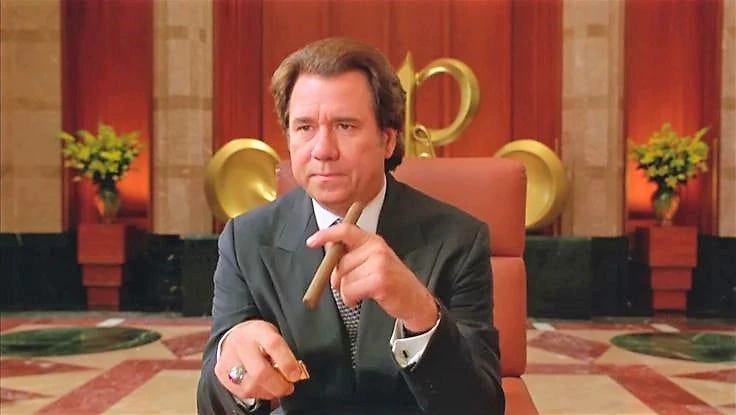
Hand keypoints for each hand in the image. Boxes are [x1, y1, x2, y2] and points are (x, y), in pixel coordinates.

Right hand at [215, 320, 302, 400]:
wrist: (232, 336)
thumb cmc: (259, 338)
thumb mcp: (273, 334)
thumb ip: (283, 351)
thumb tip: (294, 373)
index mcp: (258, 330)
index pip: (274, 345)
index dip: (287, 362)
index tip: (296, 374)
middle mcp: (241, 344)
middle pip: (260, 371)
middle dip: (279, 385)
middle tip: (288, 387)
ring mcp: (228, 359)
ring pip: (251, 385)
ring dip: (269, 391)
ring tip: (277, 388)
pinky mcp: (221, 373)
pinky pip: (242, 391)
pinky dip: (257, 394)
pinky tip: (263, 389)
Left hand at [306, 222, 437, 331]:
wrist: (415, 300)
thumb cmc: (390, 282)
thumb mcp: (374, 262)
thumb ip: (353, 255)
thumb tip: (327, 256)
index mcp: (373, 240)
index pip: (346, 230)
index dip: (326, 234)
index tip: (311, 241)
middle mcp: (376, 248)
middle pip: (339, 262)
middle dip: (337, 278)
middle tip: (349, 286)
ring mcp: (379, 264)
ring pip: (343, 279)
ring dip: (345, 292)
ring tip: (359, 294)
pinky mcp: (379, 281)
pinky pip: (349, 290)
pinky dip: (350, 299)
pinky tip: (360, 300)